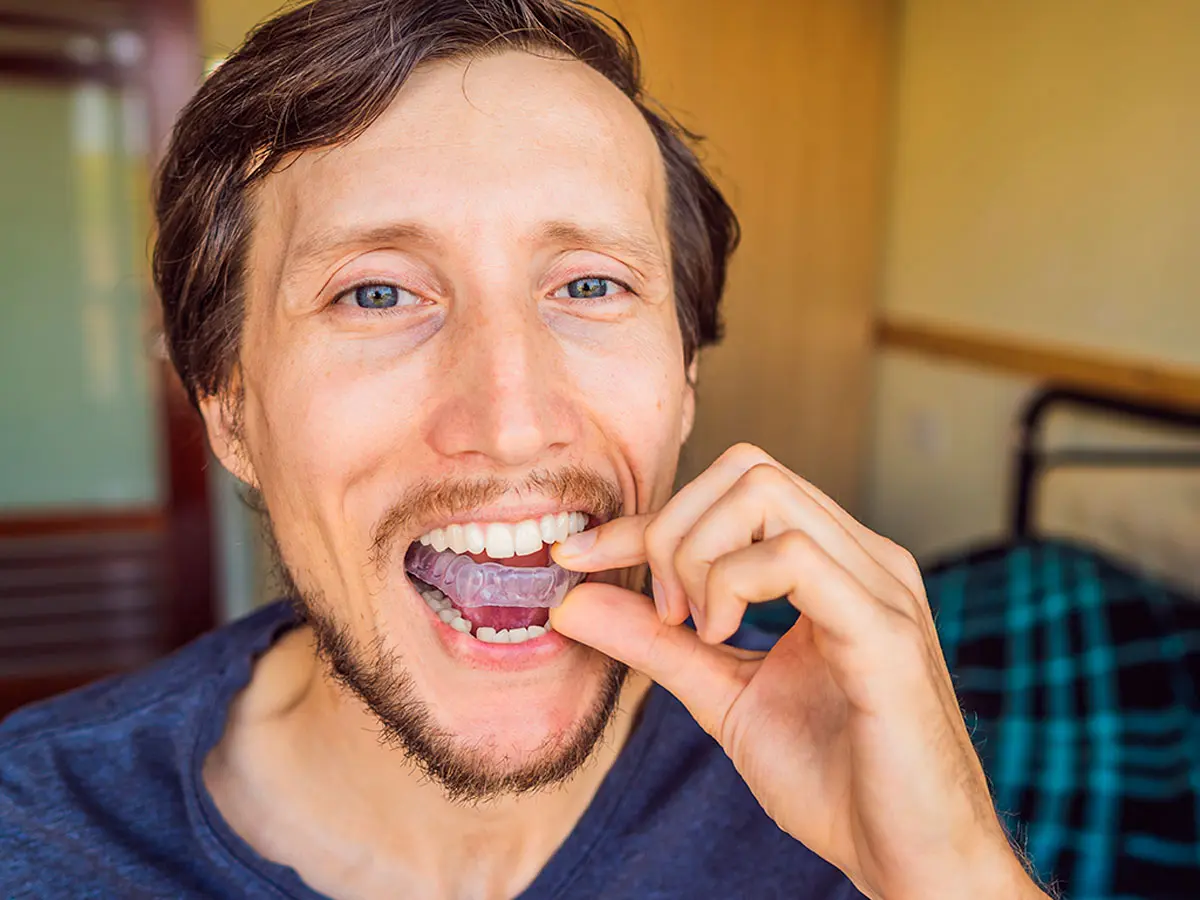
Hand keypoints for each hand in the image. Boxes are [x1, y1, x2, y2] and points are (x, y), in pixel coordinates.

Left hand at [550, 444, 1048, 899]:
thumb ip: (654, 641)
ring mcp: (879, 585)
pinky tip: (722, 639)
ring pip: (764, 491)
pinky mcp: (885, 630)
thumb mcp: (721, 694)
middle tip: (666, 615)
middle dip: (672, 529)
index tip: (578, 558)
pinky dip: (732, 584)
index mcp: (833, 565)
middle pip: (745, 468)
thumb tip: (571, 601)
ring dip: (698, 555)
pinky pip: (793, 556)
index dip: (644, 519)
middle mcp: (862, 557)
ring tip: (698, 631)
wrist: (910, 859)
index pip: (730, 492)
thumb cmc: (833, 779)